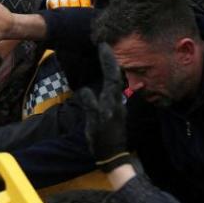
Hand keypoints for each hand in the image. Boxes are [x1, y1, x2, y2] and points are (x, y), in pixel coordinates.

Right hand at [78, 43, 130, 170]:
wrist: (113, 156)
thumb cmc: (101, 141)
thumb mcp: (92, 124)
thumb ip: (90, 106)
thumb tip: (85, 90)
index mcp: (111, 102)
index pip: (111, 76)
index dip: (108, 61)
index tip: (102, 46)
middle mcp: (117, 101)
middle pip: (116, 75)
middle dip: (110, 60)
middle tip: (104, 46)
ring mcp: (118, 105)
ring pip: (117, 81)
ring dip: (111, 68)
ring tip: (105, 57)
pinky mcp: (117, 110)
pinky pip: (114, 88)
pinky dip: (110, 78)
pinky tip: (106, 76)